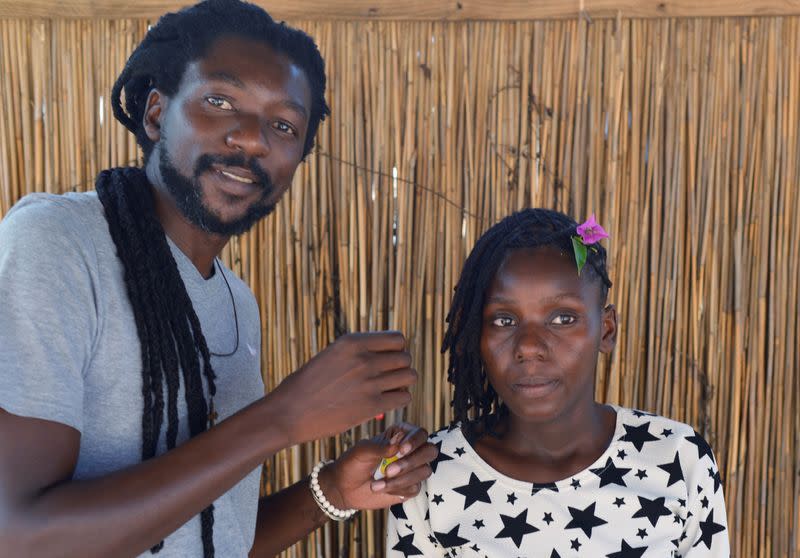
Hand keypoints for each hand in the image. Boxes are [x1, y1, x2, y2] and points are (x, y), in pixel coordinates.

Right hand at [265, 332, 416, 444]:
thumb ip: (358, 353)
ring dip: (402, 384)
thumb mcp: (332, 356)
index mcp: (353, 342)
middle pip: (405, 358)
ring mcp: (369, 382)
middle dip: (400, 368)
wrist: (289, 413)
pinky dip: (399, 400)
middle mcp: (364, 359)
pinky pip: (404, 398)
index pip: (397, 339)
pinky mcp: (371, 406)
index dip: (397, 351)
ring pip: (410, 377)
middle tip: (388, 379)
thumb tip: (387, 357)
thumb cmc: (307, 385)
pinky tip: (386, 403)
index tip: (387, 361)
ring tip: (389, 390)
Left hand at [318, 423, 437, 510]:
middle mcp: (410, 451)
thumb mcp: (363, 451)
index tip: (401, 450)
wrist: (344, 488)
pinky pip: (415, 487)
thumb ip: (382, 447)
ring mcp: (412, 470)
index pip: (420, 434)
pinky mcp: (410, 487)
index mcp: (400, 436)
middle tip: (389, 470)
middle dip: (411, 461)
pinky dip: (397, 488)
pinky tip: (381, 488)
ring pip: (424, 471)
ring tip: (377, 484)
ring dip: (401, 478)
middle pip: (429, 451)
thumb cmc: (353, 463)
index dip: (415, 441)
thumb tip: (399, 444)